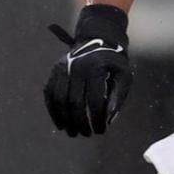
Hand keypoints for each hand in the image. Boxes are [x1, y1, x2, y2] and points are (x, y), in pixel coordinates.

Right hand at [44, 5, 131, 136]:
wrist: (98, 39)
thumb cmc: (113, 62)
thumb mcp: (124, 75)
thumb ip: (119, 96)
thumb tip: (109, 118)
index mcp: (95, 69)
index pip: (95, 100)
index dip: (97, 119)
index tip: (101, 131)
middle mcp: (76, 68)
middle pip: (74, 103)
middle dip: (80, 123)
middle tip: (87, 134)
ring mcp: (63, 68)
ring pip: (59, 100)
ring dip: (65, 120)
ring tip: (73, 133)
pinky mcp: (54, 71)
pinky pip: (50, 94)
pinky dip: (53, 111)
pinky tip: (60, 124)